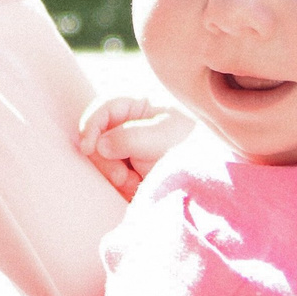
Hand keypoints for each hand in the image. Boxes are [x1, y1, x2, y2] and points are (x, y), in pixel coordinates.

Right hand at [75, 93, 191, 197]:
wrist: (209, 177)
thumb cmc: (191, 146)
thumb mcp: (162, 136)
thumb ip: (128, 137)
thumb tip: (99, 145)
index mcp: (139, 107)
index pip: (104, 109)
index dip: (91, 126)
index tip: (88, 148)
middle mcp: (129, 126)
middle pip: (97, 138)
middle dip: (105, 159)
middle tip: (122, 176)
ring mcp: (127, 150)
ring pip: (102, 161)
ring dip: (115, 176)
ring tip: (136, 183)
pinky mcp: (129, 171)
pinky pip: (111, 179)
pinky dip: (121, 186)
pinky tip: (138, 188)